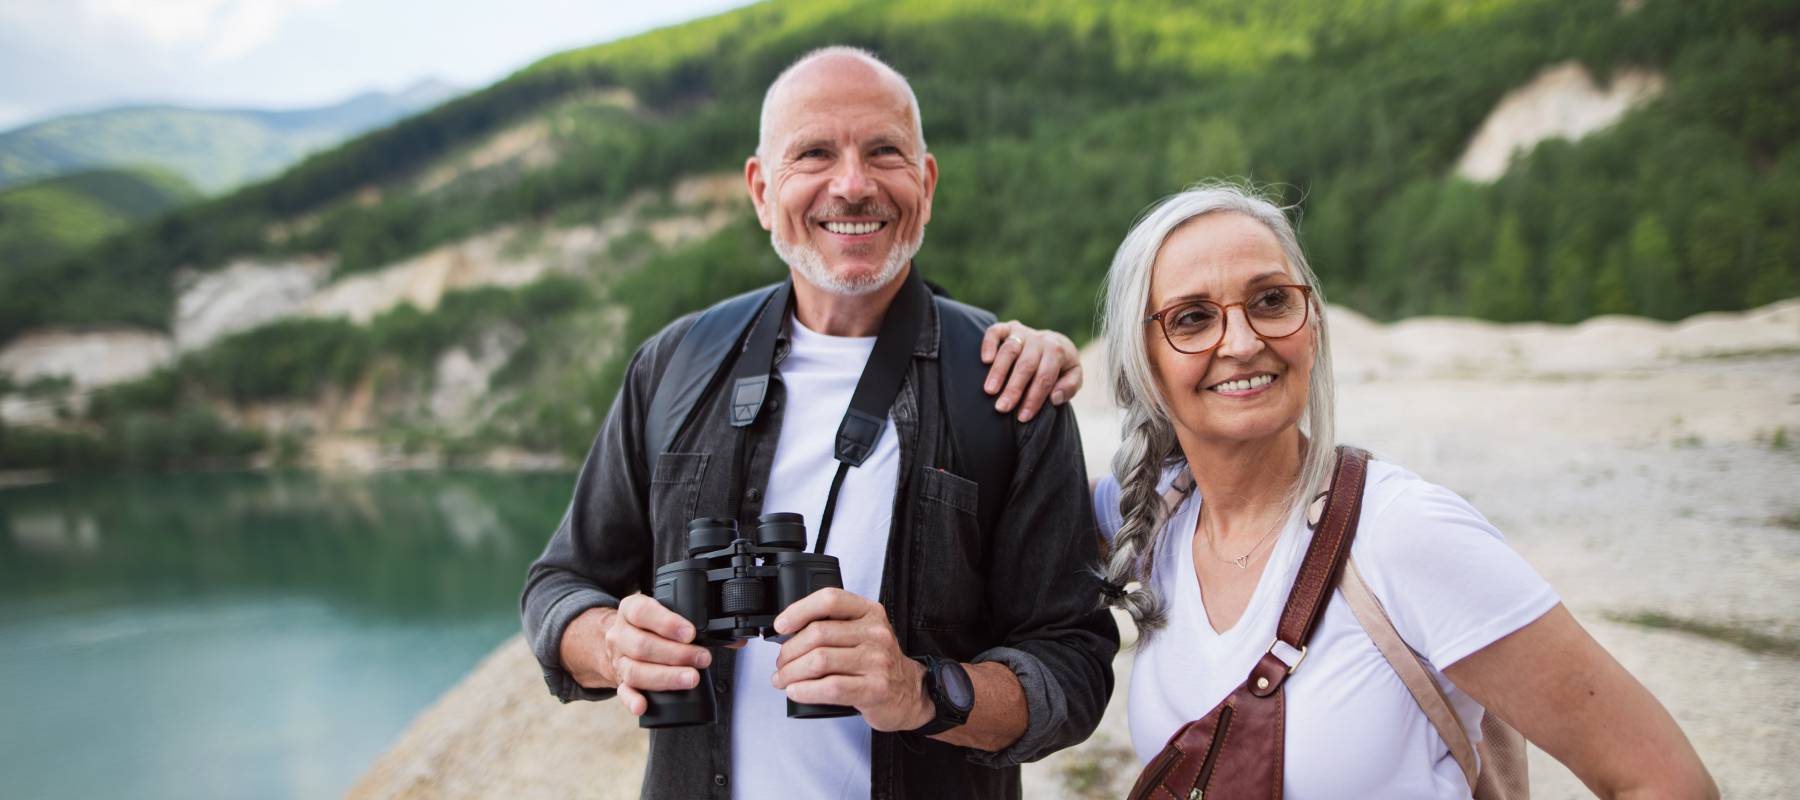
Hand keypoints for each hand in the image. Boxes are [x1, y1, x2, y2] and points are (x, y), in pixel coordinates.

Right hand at [561, 595, 714, 715]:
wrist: (620, 638)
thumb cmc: (650, 625)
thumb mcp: (667, 616)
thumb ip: (698, 625)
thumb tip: (738, 640)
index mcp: (631, 609)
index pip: (643, 612)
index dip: (667, 623)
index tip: (690, 633)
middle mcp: (620, 634)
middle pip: (642, 645)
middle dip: (676, 654)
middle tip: (702, 659)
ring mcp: (617, 659)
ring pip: (635, 670)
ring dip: (665, 677)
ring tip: (691, 679)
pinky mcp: (619, 680)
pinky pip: (622, 691)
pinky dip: (632, 700)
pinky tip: (643, 706)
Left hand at [770, 588, 932, 731]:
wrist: (908, 692)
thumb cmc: (877, 662)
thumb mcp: (863, 631)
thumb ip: (834, 624)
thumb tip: (788, 631)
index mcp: (869, 612)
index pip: (829, 599)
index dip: (798, 610)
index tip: (781, 626)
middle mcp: (875, 633)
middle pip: (818, 633)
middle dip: (789, 651)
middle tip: (781, 663)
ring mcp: (876, 661)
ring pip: (819, 661)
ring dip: (791, 672)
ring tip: (783, 679)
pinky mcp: (874, 689)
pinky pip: (830, 687)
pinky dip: (805, 690)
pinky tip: (795, 691)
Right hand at [980, 320, 1081, 421]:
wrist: (1053, 341)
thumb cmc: (1061, 366)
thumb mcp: (1073, 375)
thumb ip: (1069, 387)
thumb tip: (1054, 398)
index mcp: (1057, 351)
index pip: (1045, 377)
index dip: (1034, 398)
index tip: (1023, 417)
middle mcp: (1039, 340)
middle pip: (1026, 365)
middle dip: (1014, 388)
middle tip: (1001, 408)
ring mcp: (1022, 332)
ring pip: (1009, 350)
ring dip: (998, 371)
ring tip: (989, 391)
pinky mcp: (1007, 328)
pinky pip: (995, 331)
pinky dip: (988, 344)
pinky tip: (985, 361)